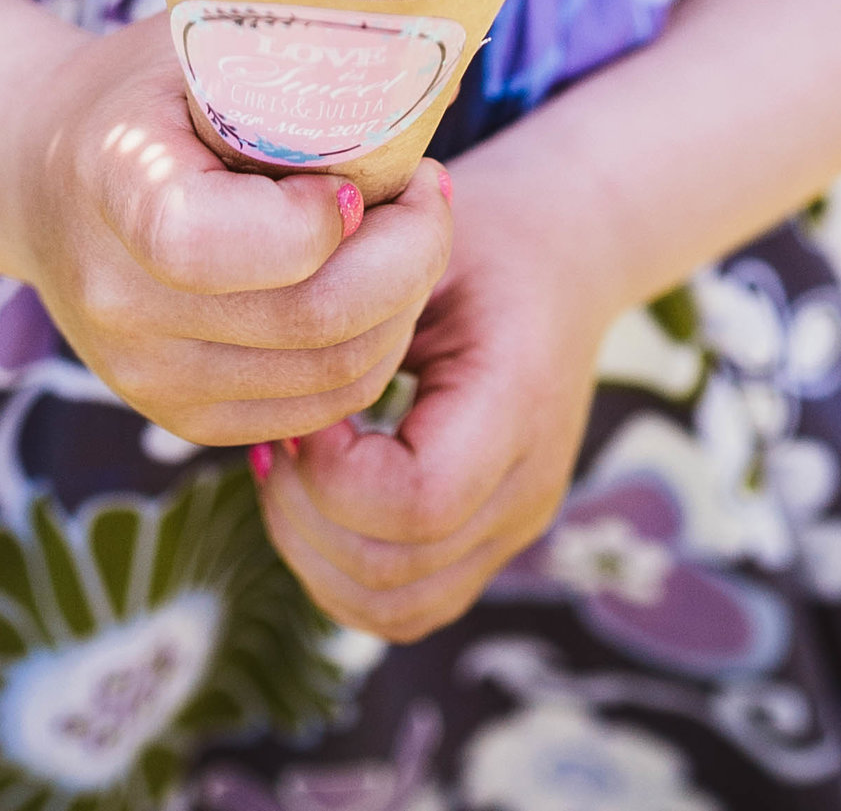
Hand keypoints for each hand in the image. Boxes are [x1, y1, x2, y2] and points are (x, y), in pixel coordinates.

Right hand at [17, 17, 451, 447]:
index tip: (359, 173)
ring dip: (403, 304)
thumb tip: (420, 90)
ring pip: (333, 377)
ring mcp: (144, 375)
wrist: (44, 173)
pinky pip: (318, 408)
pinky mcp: (180, 417)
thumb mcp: (203, 40)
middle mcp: (118, 300)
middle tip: (429, 191)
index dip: (317, 220)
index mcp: (114, 182)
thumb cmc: (149, 89)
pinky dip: (372, 349)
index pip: (213, 244)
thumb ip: (290, 68)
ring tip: (407, 232)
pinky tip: (375, 284)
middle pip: (308, 321)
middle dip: (409, 255)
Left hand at [257, 160, 611, 639]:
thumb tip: (273, 371)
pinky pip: (405, 605)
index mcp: (518, 400)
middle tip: (276, 436)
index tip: (304, 405)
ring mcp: (516, 526)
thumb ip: (360, 306)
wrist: (567, 253)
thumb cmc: (483, 232)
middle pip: (398, 571)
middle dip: (305, 516)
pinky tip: (312, 493)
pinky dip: (340, 570)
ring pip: (395, 608)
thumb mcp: (424, 241)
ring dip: (314, 552)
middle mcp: (529, 485)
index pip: (418, 500)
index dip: (334, 472)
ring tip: (286, 466)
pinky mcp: (492, 543)